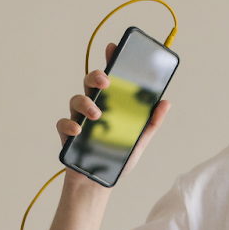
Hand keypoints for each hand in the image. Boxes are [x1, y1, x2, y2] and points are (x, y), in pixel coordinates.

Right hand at [55, 41, 171, 181]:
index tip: (113, 47)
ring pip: (76, 100)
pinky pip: (63, 124)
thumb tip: (165, 103)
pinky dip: (69, 125)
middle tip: (106, 81)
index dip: (110, 61)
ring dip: (86, 103)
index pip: (110, 79)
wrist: (99, 182)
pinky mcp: (68, 135)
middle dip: (96, 77)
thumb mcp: (139, 140)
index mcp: (110, 105)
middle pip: (90, 83)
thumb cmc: (117, 158)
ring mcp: (79, 120)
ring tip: (97, 114)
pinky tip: (78, 131)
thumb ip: (151, 123)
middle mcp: (93, 107)